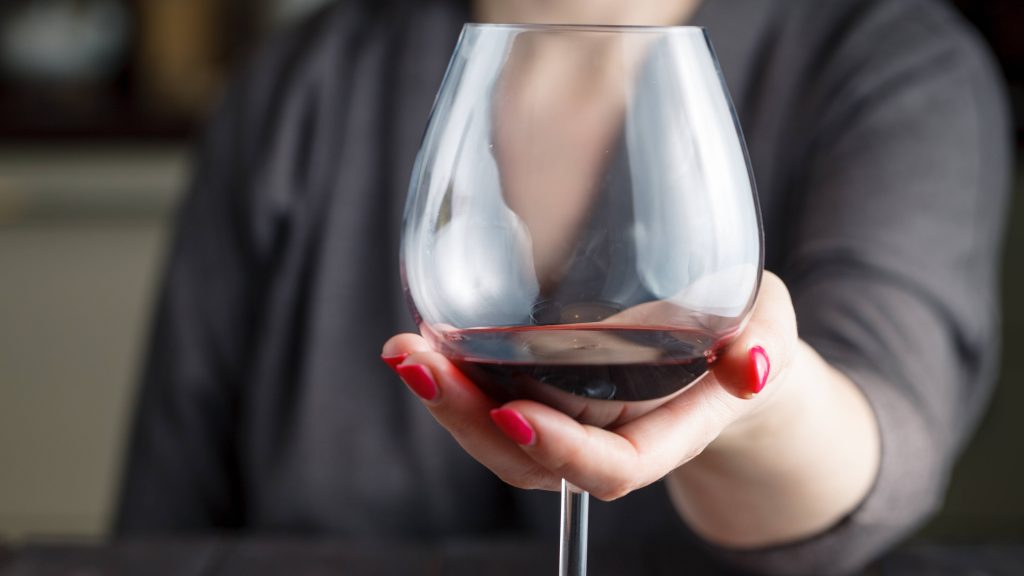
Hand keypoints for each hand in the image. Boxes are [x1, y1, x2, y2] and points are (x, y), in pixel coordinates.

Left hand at [381, 271, 798, 501]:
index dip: (561, 450)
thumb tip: (749, 366)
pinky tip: (427, 338)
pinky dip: (457, 375)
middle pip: (532, 459)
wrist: (727, 349)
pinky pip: (496, 398)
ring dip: (448, 400)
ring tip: (405, 352)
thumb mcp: (767, 325)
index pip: (610, 465)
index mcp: (665, 432)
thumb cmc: (745, 333)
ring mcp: (573, 418)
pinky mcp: (549, 389)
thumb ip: (761, 343)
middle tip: (418, 364)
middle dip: (469, 420)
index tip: (511, 411)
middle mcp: (609, 436)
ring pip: (501, 437)